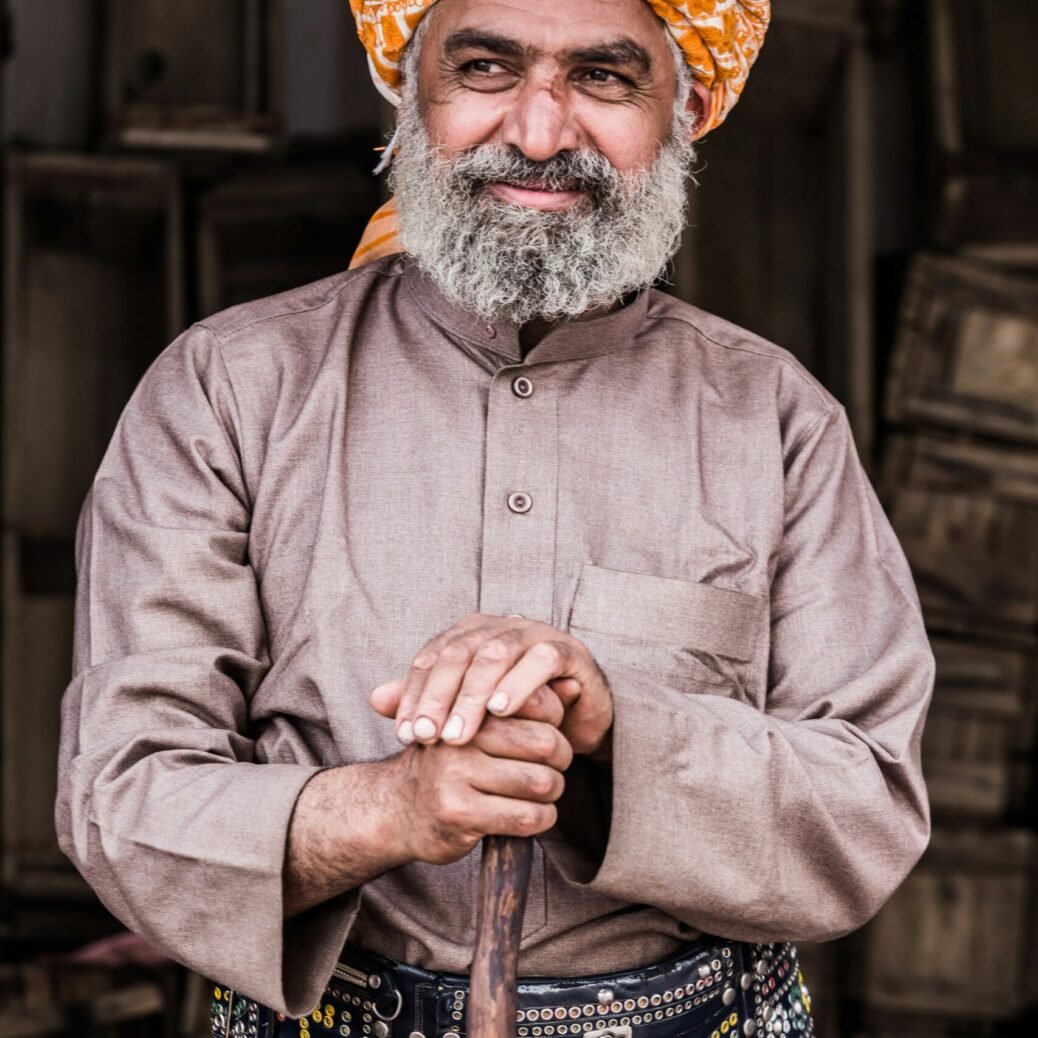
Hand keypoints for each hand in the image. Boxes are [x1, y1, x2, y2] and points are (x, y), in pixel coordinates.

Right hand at [374, 682, 573, 865]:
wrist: (397, 809)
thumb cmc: (453, 764)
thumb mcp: (481, 725)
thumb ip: (526, 705)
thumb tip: (574, 687)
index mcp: (467, 707)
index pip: (537, 704)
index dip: (556, 722)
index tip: (549, 735)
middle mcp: (459, 737)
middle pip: (545, 743)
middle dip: (561, 759)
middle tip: (553, 767)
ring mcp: (456, 776)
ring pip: (541, 782)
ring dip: (552, 793)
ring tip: (541, 791)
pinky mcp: (459, 813)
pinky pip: (527, 817)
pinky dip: (540, 818)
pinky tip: (530, 815)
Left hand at [375, 613, 612, 755]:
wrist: (578, 718)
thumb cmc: (518, 713)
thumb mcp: (470, 712)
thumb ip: (427, 700)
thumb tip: (374, 699)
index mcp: (469, 634)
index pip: (432, 658)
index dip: (414, 695)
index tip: (405, 735)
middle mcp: (498, 627)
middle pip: (458, 654)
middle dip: (439, 698)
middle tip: (428, 738)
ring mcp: (533, 634)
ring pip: (495, 655)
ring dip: (473, 696)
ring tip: (458, 734)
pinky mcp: (566, 650)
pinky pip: (540, 660)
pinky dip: (519, 684)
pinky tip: (501, 711)